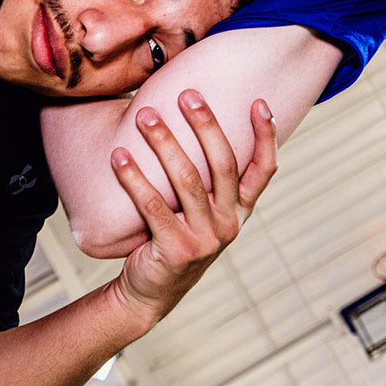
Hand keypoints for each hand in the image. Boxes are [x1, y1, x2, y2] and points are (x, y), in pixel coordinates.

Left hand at [110, 90, 276, 329]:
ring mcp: (205, 239)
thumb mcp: (201, 209)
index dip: (266, 136)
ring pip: (187, 180)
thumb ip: (205, 177)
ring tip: (144, 115)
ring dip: (164, 142)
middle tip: (186, 94)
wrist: (151, 290)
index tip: (259, 101)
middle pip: (223, 164)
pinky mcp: (176, 250)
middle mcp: (230, 223)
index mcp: (240, 210)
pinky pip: (152, 206)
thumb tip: (191, 117)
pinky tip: (118, 156)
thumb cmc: (174, 234)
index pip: (264, 169)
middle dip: (206, 124)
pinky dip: (134, 178)